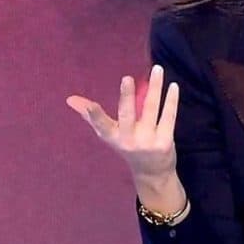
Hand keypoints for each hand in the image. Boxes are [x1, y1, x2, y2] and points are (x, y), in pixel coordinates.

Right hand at [66, 64, 179, 181]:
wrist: (152, 173)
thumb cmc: (128, 146)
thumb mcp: (109, 134)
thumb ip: (92, 116)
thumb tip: (70, 99)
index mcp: (113, 137)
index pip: (102, 125)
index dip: (95, 116)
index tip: (91, 105)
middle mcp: (129, 140)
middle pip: (127, 115)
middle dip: (127, 97)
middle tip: (127, 78)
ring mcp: (148, 142)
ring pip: (151, 109)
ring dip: (155, 88)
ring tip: (158, 69)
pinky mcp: (165, 142)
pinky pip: (169, 116)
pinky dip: (171, 100)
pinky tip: (173, 86)